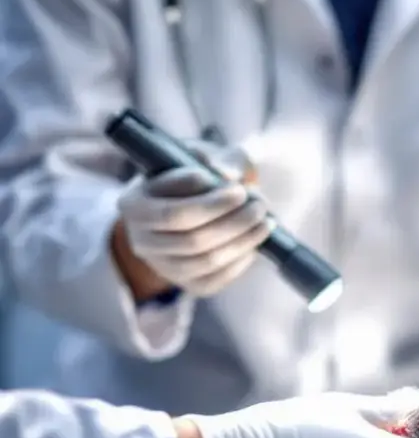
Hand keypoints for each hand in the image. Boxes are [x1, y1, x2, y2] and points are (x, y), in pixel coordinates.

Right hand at [114, 140, 270, 297]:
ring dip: (243, 241)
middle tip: (259, 204)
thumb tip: (227, 174)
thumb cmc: (194, 173)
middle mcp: (140, 239)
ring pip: (207, 261)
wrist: (190, 201)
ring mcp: (162, 265)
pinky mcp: (185, 282)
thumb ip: (217, 158)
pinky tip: (255, 241)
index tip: (239, 188)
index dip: (211, 203)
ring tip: (266, 221)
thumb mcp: (202, 156)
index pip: (173, 213)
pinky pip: (216, 280)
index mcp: (133, 204)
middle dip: (234, 222)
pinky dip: (241, 260)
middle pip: (192, 240)